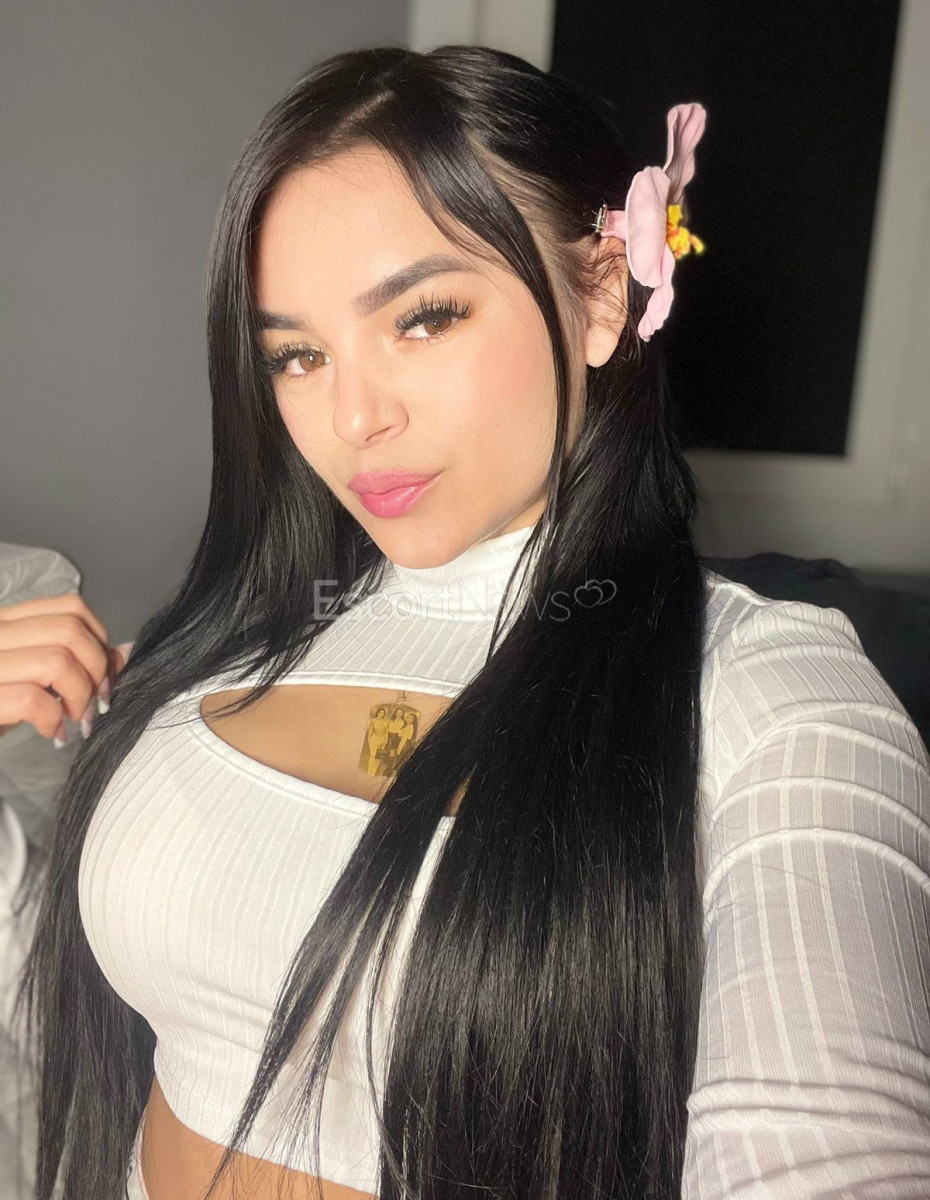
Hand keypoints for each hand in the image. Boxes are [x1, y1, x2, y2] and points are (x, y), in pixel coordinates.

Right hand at [0, 593, 132, 743]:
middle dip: (96, 670)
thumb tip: (123, 652)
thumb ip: (72, 660)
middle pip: (70, 630)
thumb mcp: (31, 677)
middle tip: (94, 703)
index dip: (99, 640)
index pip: (70, 607)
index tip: (102, 674)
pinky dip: (53, 720)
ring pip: (56, 660)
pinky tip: (51, 734)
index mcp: (3, 623)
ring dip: (79, 696)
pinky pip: (32, 699)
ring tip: (74, 720)